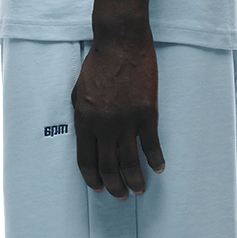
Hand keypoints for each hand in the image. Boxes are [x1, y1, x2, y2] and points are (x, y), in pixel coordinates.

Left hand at [71, 32, 166, 197]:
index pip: (85, 160)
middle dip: (114, 186)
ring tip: (139, 190)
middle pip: (108, 167)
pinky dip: (155, 160)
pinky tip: (158, 169)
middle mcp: (103, 125)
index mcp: (84, 120)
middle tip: (121, 196)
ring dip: (135, 180)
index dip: (92, 179)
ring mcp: (126, 121)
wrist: (120, 41)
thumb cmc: (98, 62)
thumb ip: (79, 112)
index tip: (98, 188)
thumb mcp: (78, 88)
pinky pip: (151, 145)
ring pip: (130, 162)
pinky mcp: (146, 113)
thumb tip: (82, 131)